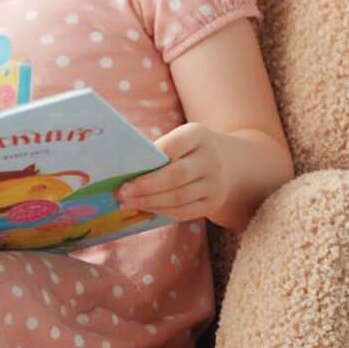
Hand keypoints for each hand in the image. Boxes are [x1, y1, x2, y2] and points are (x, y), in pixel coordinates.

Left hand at [113, 121, 229, 222]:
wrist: (228, 162)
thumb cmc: (189, 150)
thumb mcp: (180, 139)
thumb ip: (158, 151)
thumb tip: (124, 171)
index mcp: (198, 135)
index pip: (173, 147)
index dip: (150, 160)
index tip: (126, 172)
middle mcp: (211, 159)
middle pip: (175, 176)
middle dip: (144, 187)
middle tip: (120, 193)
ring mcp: (216, 183)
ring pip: (178, 198)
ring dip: (148, 203)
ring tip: (126, 204)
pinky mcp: (214, 203)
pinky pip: (185, 212)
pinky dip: (162, 212)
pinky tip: (145, 210)